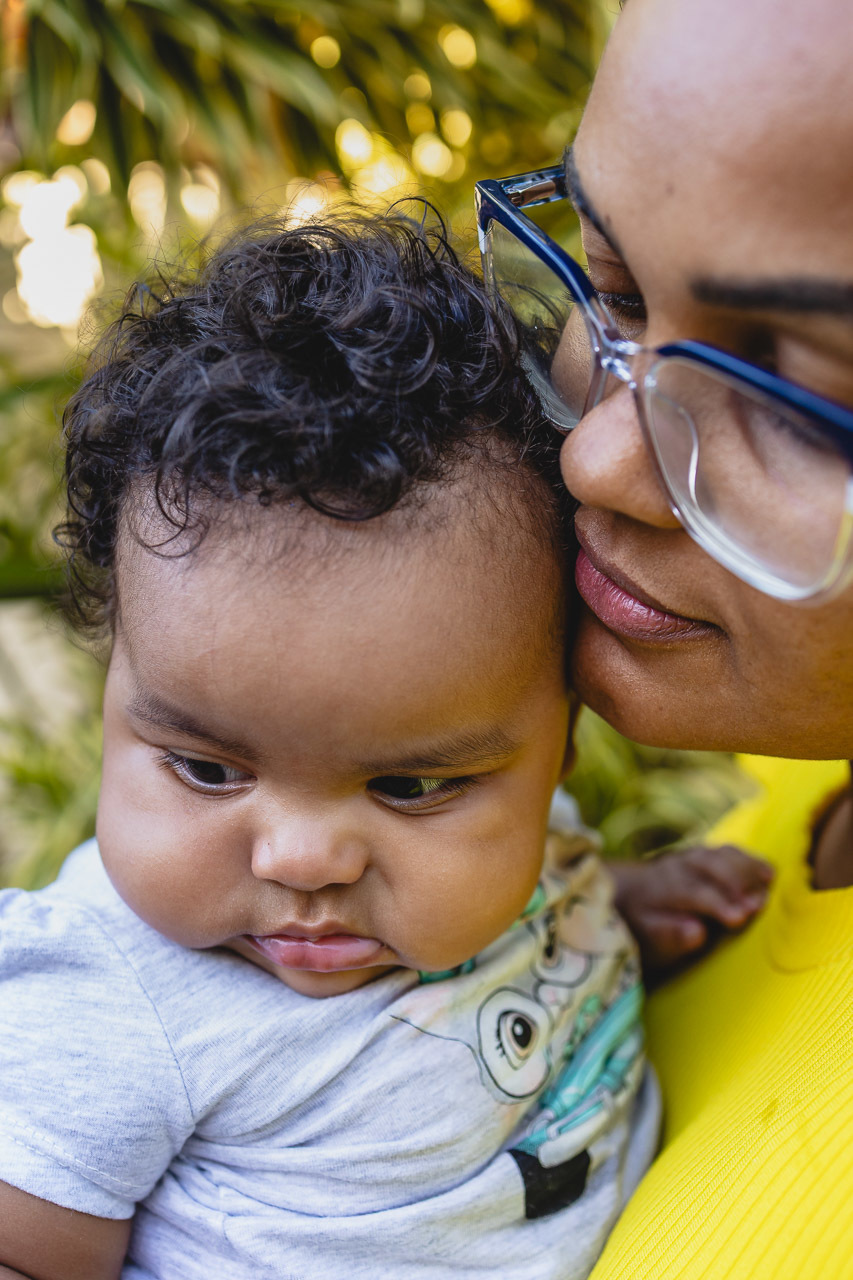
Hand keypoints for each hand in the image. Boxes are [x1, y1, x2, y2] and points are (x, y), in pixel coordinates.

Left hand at [607, 844, 773, 983]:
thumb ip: (671, 937)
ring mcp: (690, 857)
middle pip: (709, 868)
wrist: (625, 895)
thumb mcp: (649, 939)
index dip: (716, 904)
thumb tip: (698, 932)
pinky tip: (766, 871)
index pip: (692, 893)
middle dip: (735, 883)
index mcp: (661, 889)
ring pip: (719, 856)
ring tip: (769, 881)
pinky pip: (725, 851)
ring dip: (745, 867)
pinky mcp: (702, 854)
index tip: (739, 918)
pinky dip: (747, 859)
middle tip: (758, 903)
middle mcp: (676, 867)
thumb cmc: (643, 926)